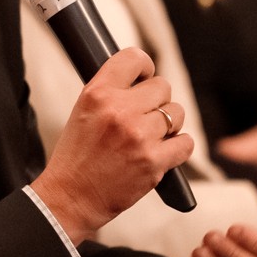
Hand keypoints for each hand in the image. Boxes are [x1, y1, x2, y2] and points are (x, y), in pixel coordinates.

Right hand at [31, 47, 194, 242]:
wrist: (70, 198)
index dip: (144, 68)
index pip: (134, 58)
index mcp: (98, 94)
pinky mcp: (154, 162)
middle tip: (143, 117)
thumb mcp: (82, 112)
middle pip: (162, 86)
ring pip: (177, 113)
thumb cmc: (76, 158)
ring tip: (150, 137)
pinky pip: (185, 142)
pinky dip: (178, 147)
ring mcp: (139, 136)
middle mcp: (119, 110)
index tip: (143, 79)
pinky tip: (162, 152)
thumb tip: (142, 81)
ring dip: (169, 124)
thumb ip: (111, 93)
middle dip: (157, 101)